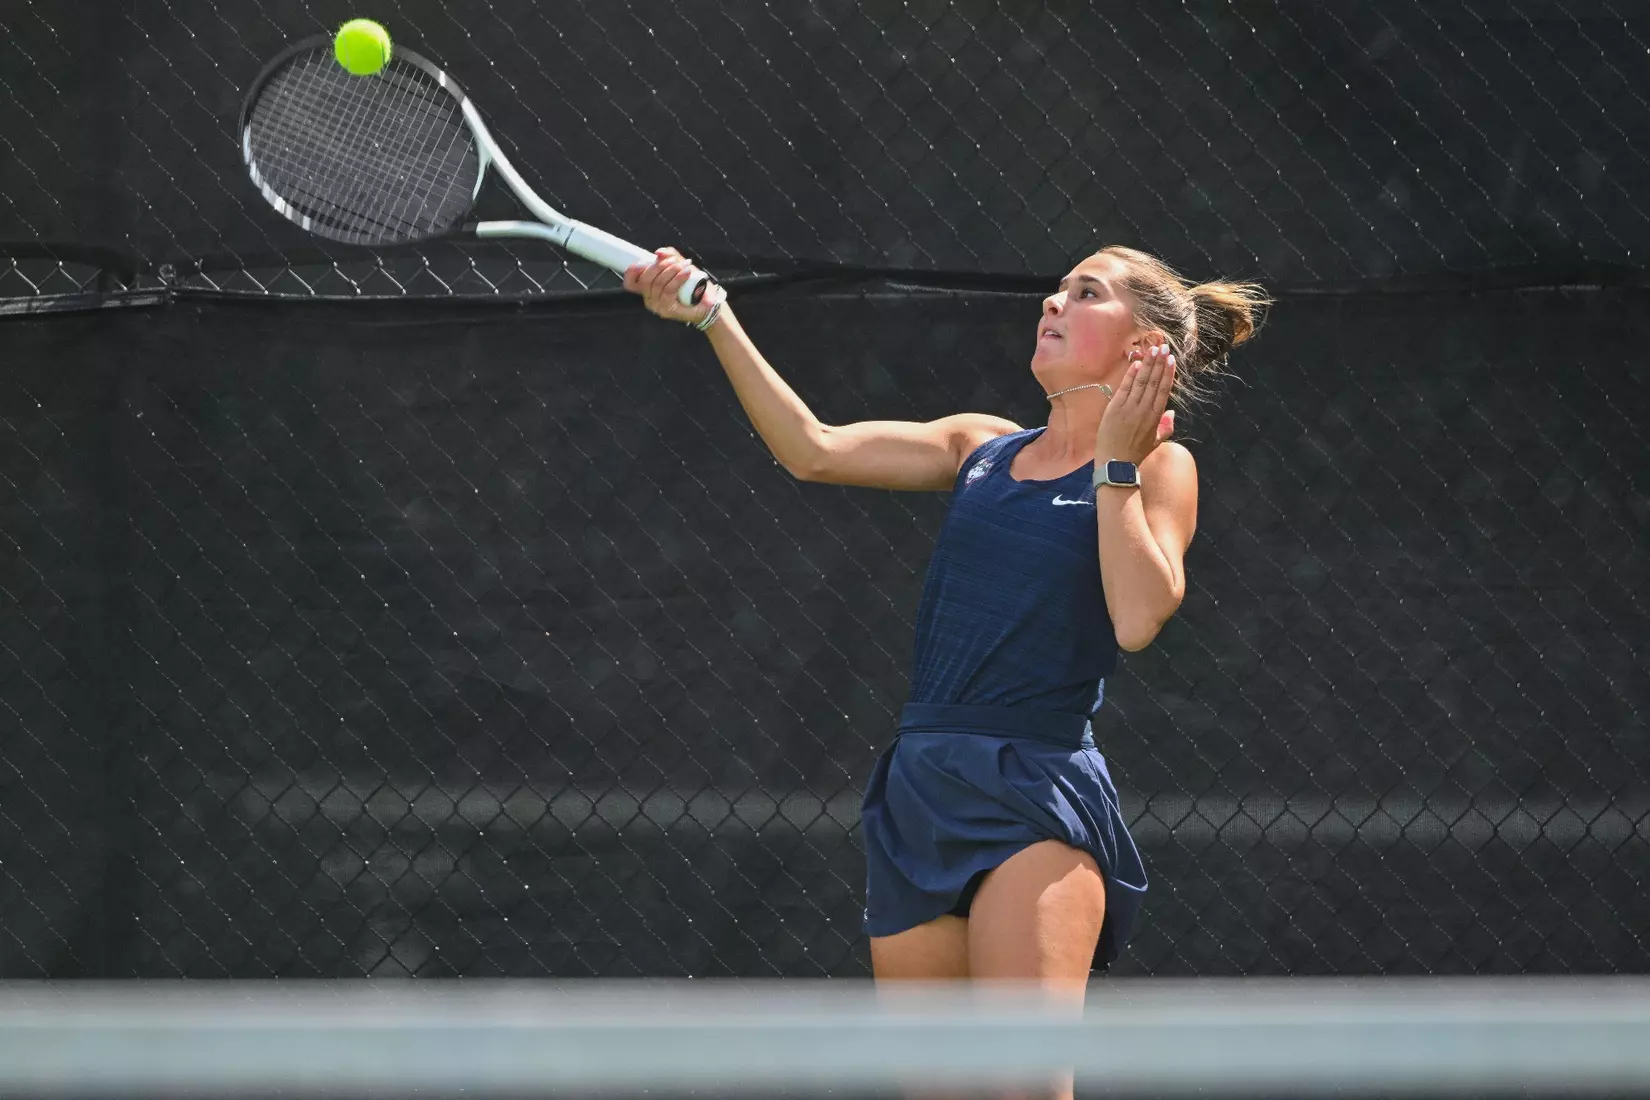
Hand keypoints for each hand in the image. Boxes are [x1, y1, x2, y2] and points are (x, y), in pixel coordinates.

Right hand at [622, 246, 722, 325]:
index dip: (632, 271)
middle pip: (645, 280)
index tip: (643, 261)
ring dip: (671, 270)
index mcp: (648, 290)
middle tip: (675, 261)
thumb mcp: (681, 267)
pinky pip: (669, 291)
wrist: (709, 303)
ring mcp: (658, 307)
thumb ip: (670, 257)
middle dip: (659, 266)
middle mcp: (649, 300)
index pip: (630, 283)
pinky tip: (687, 272)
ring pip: (658, 284)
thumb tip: (658, 252)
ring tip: (685, 265)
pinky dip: (678, 278)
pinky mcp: (668, 310)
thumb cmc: (693, 286)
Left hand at [1095, 344, 1176, 464]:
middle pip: (1153, 382)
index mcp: (1155, 418)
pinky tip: (1137, 364)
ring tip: (1153, 350)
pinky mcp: (1114, 409)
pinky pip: (1124, 388)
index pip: (1163, 391)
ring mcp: (1129, 408)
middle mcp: (1144, 410)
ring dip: (1148, 365)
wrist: (1115, 464)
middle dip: (1159, 363)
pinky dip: (1130, 375)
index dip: (1168, 374)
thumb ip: (1166, 427)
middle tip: (1163, 347)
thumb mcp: (1155, 442)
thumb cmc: (1136, 453)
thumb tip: (1171, 411)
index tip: (1171, 360)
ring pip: (1141, 382)